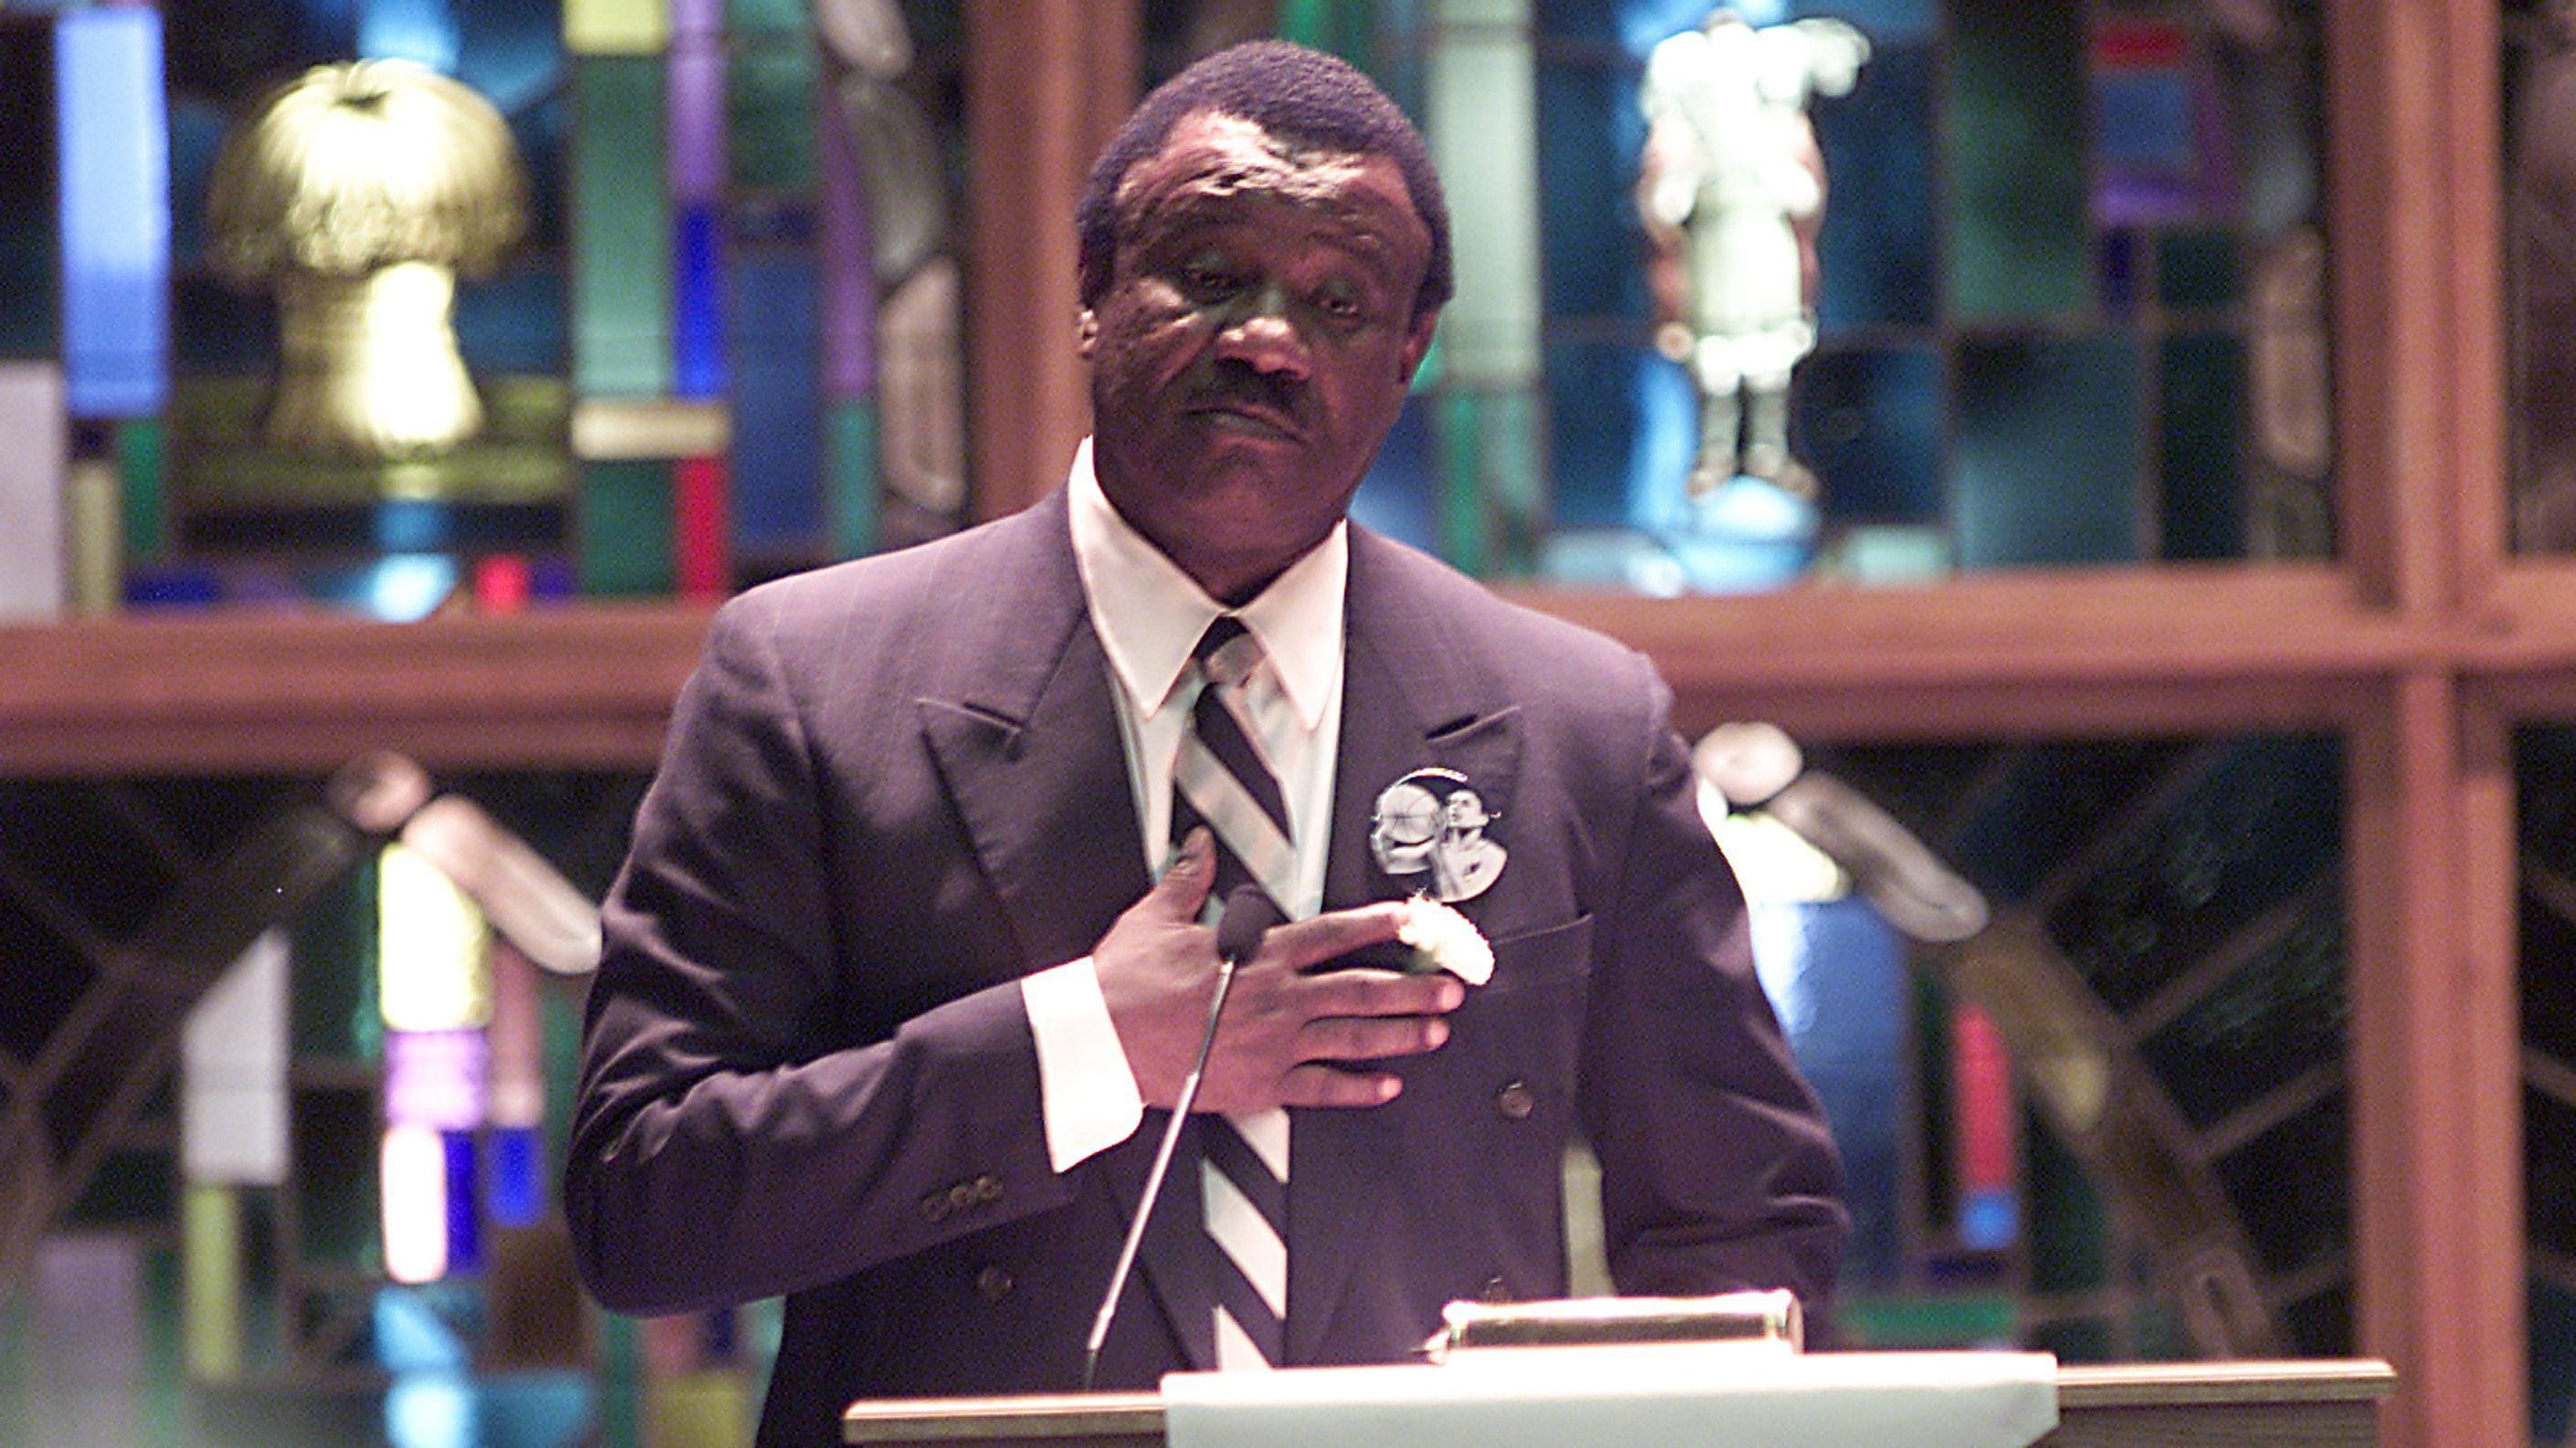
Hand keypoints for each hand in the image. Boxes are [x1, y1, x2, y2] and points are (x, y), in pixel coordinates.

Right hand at [1092, 829, 1465, 1113]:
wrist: (1102, 1040)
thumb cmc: (1126, 980)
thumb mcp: (1157, 916)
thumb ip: (1187, 880)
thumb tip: (1196, 845)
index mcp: (1260, 954)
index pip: (1335, 933)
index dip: (1380, 925)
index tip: (1415, 921)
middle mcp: (1278, 998)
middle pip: (1362, 990)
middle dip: (1413, 989)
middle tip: (1450, 989)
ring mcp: (1273, 1045)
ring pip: (1352, 1038)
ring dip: (1400, 1035)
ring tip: (1435, 1032)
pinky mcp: (1260, 1084)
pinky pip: (1321, 1089)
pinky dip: (1358, 1088)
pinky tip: (1387, 1086)